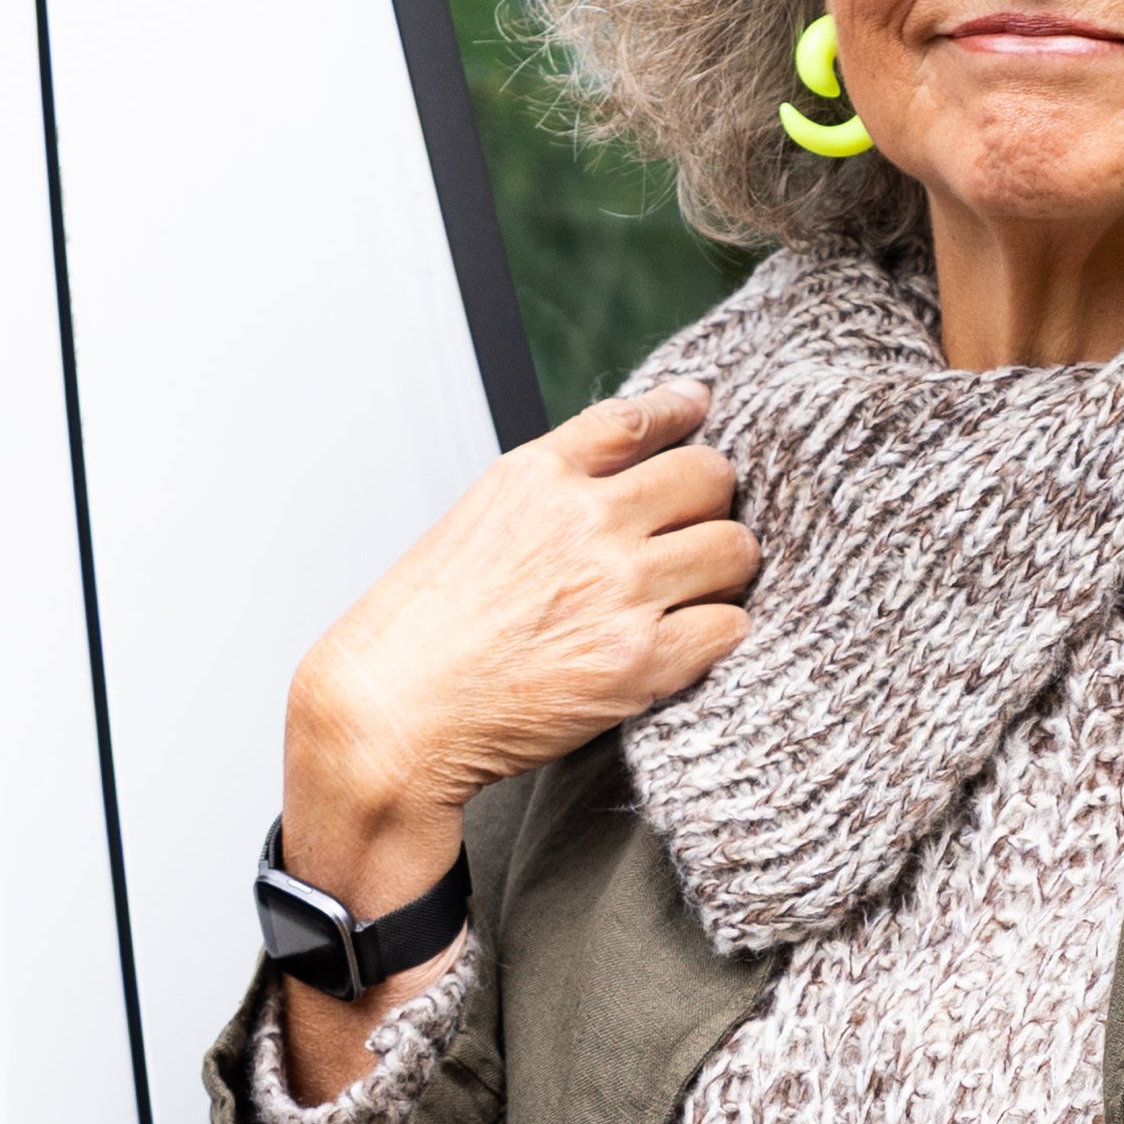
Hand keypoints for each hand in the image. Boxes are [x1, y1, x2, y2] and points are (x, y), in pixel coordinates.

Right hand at [278, 379, 755, 1095]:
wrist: (391, 712)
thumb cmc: (426, 628)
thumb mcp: (479, 518)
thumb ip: (555, 483)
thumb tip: (628, 448)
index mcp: (538, 477)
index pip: (639, 417)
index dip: (683, 411)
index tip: (701, 410)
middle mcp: (586, 521)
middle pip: (711, 475)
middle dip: (711, 501)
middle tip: (693, 530)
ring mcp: (618, 590)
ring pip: (733, 549)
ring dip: (722, 570)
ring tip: (690, 592)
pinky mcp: (639, 661)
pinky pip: (729, 626)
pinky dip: (717, 634)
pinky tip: (684, 643)